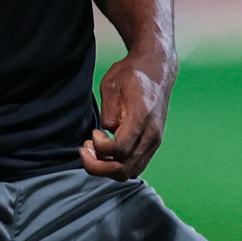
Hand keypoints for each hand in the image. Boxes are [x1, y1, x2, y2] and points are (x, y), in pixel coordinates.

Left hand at [80, 54, 168, 179]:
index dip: (100, 147)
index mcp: (141, 119)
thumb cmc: (131, 74)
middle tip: (85, 150)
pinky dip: (118, 165)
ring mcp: (154, 141)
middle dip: (98, 166)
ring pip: (130, 172)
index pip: (119, 149)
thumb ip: (108, 114)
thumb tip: (106, 134)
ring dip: (108, 168)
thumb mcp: (111, 87)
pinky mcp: (153, 143)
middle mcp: (151, 135)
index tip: (93, 133)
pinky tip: (107, 152)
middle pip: (124, 169)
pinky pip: (136, 166)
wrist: (156, 68)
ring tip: (94, 151)